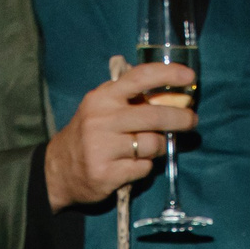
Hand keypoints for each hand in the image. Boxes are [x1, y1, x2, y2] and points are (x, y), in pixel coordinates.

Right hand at [45, 57, 198, 206]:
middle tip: (192, 121)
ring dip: (159, 147)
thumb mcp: (102, 109)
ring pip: (152, 144)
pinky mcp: (106, 173)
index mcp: (103, 97)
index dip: (168, 75)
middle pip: (155, 116)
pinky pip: (144, 168)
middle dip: (181, 118)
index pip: (139, 78)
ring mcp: (102, 147)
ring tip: (149, 148)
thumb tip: (173, 96)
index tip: (189, 77)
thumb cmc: (90, 135)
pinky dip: (145, 167)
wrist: (57, 170)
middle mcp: (101, 119)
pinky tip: (132, 165)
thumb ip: (130, 100)